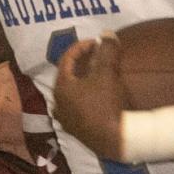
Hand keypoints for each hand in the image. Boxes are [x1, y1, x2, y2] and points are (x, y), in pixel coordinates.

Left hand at [53, 34, 128, 160]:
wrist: (115, 140)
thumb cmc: (106, 104)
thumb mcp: (107, 74)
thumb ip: (107, 52)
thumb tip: (107, 34)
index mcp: (61, 87)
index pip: (66, 60)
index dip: (81, 47)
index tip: (96, 43)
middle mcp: (58, 104)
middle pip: (68, 77)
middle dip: (82, 65)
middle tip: (97, 57)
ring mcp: (67, 120)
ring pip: (72, 94)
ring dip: (84, 83)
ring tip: (99, 76)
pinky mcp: (77, 132)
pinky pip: (78, 108)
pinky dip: (86, 98)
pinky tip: (98, 98)